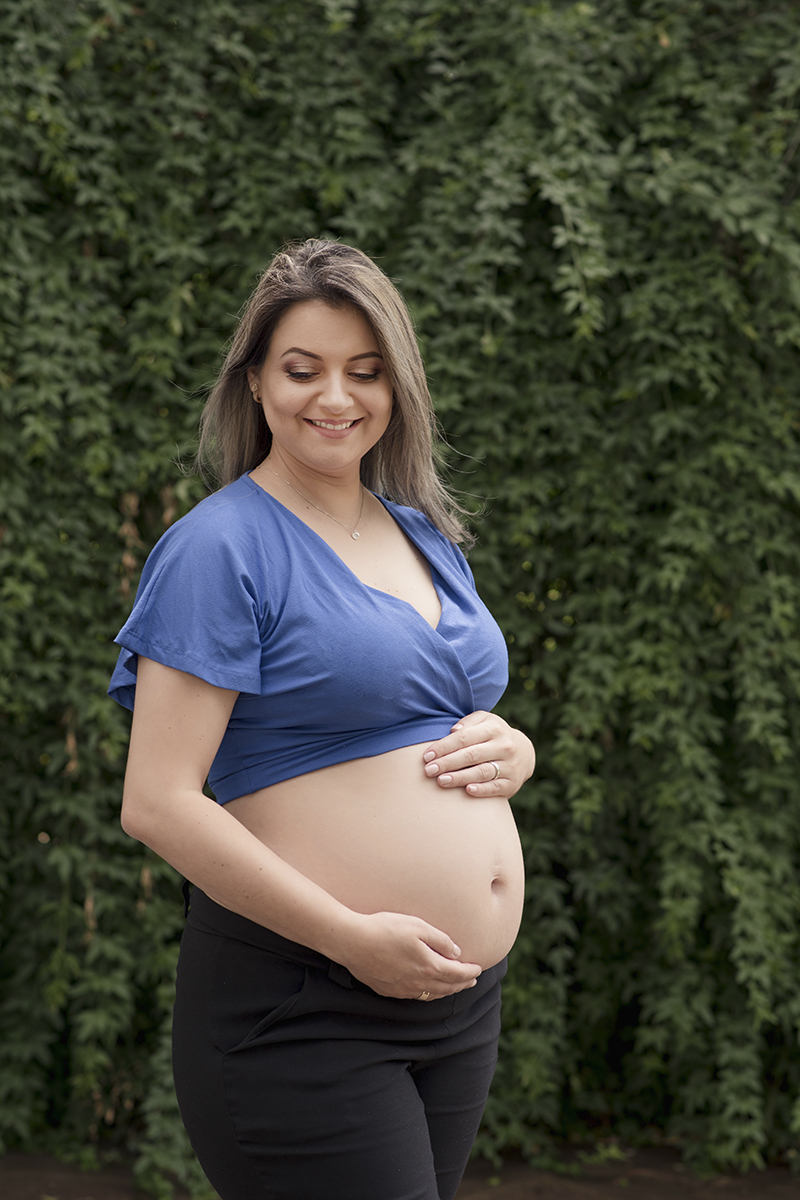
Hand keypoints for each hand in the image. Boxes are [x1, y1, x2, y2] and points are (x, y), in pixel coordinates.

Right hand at [335, 911, 481, 999]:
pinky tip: (427, 988)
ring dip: (446, 990)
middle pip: (446, 987)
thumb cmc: (385, 929)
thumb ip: (440, 940)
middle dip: (462, 984)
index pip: (457, 974)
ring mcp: (403, 989)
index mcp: (428, 966)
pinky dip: (428, 993)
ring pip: (431, 995)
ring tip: (454, 986)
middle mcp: (418, 983)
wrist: (353, 941)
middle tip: (472, 980)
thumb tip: (456, 953)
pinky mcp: (389, 990)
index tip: (478, 969)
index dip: (470, 972)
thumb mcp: (417, 926)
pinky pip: (415, 996)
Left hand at [422, 711, 534, 799]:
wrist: (524, 752)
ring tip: (441, 781)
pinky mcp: (512, 783)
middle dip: (448, 763)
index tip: (427, 755)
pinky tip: (467, 791)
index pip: (464, 737)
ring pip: (482, 772)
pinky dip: (482, 790)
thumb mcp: (485, 720)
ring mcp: (509, 765)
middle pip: (471, 755)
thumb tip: (453, 731)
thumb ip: (468, 722)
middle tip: (429, 770)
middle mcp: (504, 746)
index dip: (444, 746)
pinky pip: (495, 787)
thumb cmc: (494, 735)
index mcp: (494, 728)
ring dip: (460, 777)